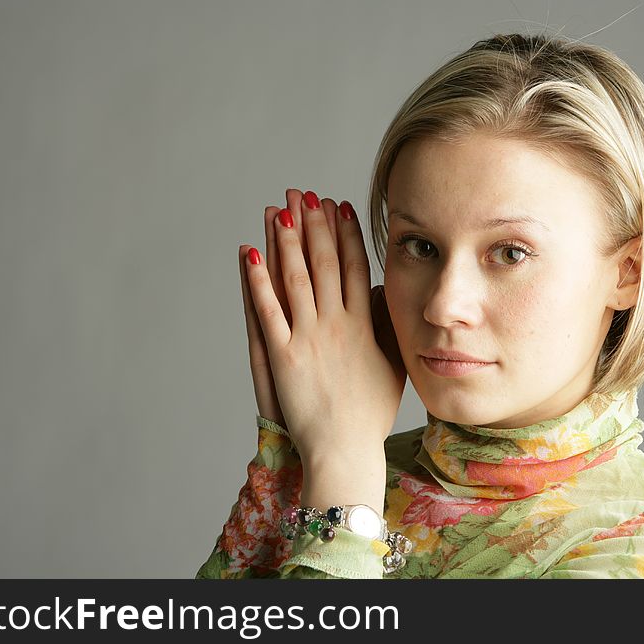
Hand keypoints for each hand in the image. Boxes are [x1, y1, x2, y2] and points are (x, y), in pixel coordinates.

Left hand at [239, 191, 405, 451]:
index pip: (356, 270)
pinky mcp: (282, 357)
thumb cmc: (370, 414)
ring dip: (287, 242)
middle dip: (315, 226)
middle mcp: (337, 326)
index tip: (341, 206)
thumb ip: (389, 329)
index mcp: (364, 327)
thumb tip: (386, 295)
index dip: (347, 235)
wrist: (345, 449)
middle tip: (306, 194)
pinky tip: (250, 254)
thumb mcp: (393, 367)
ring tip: (279, 210)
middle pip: (325, 265)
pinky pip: (268, 312)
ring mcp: (308, 339)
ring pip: (296, 280)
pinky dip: (258, 281)